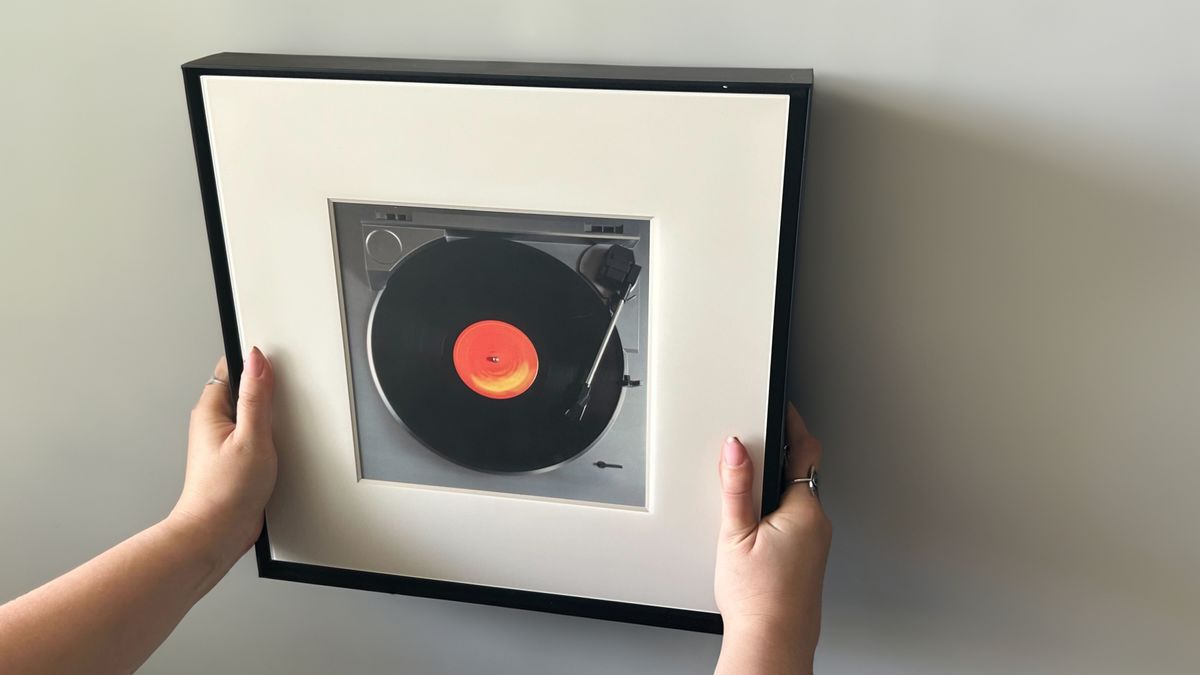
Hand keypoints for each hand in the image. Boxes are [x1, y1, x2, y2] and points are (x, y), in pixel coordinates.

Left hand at [170, 348, 277, 557]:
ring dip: (268, 417)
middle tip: (282, 403)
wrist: (216, 533)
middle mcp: (213, 423)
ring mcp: (223, 441)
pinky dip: (268, 437)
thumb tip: (258, 360)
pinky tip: (277, 449)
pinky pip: (254, 435)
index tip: (276, 366)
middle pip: (243, 389)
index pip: (232, 368)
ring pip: (250, 414)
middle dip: (266, 390)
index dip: (255, 362)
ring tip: (278, 431)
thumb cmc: (225, 492)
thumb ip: (256, 397)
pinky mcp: (235, 458)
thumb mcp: (251, 438)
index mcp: (210, 410)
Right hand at [714, 404, 831, 673]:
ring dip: (776, 489)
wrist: (772, 643)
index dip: (792, 424)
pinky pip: (796, 523)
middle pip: (801, 474)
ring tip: (745, 493)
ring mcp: (816, 543)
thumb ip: (736, 486)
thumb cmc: (758, 599)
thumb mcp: (735, 533)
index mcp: (804, 510)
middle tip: (752, 447)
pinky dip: (777, 514)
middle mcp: (818, 524)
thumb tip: (736, 448)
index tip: (781, 407)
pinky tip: (754, 529)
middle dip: (778, 459)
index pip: (805, 451)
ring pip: (797, 500)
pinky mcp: (808, 559)